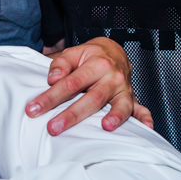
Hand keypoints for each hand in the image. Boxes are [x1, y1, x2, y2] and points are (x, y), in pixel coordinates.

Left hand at [26, 37, 151, 134]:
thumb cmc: (90, 56)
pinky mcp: (132, 99)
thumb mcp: (73, 53)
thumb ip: (60, 64)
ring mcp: (124, 90)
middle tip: (54, 127)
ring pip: (119, 105)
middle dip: (72, 114)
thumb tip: (53, 79)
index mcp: (96, 64)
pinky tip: (146, 128)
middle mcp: (112, 77)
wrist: (114, 51)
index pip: (70, 83)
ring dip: (115, 116)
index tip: (34, 109)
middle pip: (92, 98)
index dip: (50, 97)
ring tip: (106, 127)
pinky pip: (141, 109)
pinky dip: (145, 119)